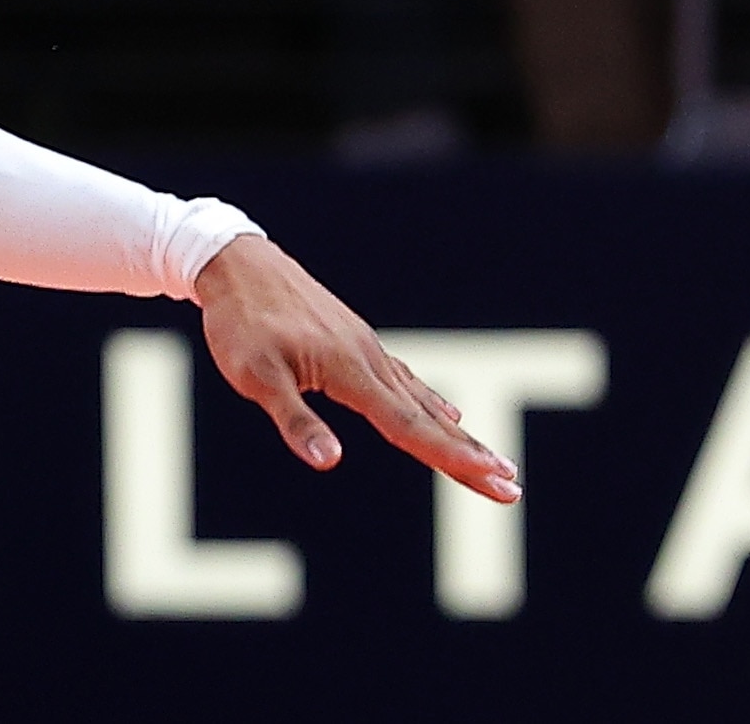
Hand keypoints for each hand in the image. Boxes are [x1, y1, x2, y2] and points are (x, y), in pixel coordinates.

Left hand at [193, 236, 518, 503]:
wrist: (236, 261)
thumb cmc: (240, 322)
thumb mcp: (253, 375)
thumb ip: (293, 420)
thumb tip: (330, 462)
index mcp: (349, 370)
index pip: (409, 425)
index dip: (451, 457)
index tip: (496, 479)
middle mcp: (368, 358)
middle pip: (427, 418)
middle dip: (470, 455)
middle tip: (513, 488)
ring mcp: (365, 347)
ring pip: (421, 399)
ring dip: (458, 434)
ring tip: (493, 461)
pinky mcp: (355, 339)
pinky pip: (404, 378)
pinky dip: (431, 401)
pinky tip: (448, 413)